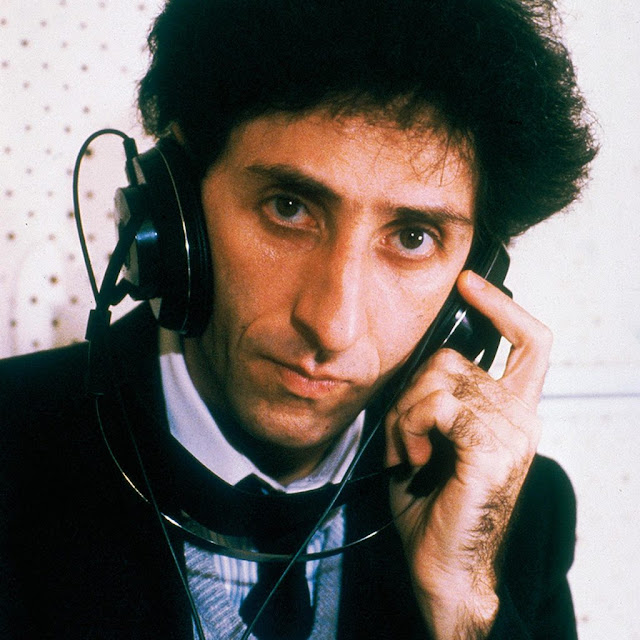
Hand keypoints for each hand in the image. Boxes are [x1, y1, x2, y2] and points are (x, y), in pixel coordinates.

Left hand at [386, 269, 551, 638]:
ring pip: (439, 380)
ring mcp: (512, 432)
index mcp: (511, 410)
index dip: (502, 307)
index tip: (470, 283)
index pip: (531, 343)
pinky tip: (419, 459)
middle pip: (453, 359)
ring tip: (412, 453)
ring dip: (407, 415)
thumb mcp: (434, 434)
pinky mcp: (492, 450)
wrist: (441, 564)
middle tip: (406, 435)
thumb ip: (439, 394)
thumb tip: (424, 359)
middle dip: (411, 392)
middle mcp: (521, 416)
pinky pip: (437, 405)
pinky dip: (413, 427)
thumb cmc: (433, 501)